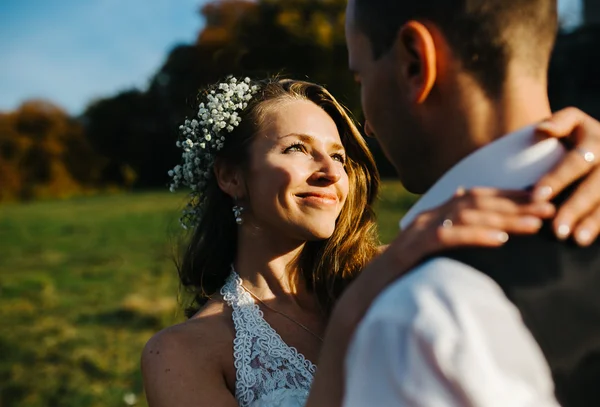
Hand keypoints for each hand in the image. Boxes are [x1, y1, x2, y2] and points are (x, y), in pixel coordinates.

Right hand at [341, 187, 554, 324]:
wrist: (365, 295)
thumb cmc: (399, 278)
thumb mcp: (428, 254)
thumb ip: (448, 237)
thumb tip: (477, 228)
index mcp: (432, 216)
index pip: (473, 196)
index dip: (506, 194)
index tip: (538, 199)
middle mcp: (425, 217)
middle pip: (474, 201)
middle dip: (514, 204)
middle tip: (546, 209)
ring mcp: (416, 231)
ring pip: (464, 215)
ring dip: (503, 219)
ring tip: (533, 225)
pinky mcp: (411, 249)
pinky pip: (446, 237)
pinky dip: (474, 236)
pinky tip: (498, 240)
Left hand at [532, 107, 599, 245]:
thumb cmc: (580, 134)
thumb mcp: (573, 121)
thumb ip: (560, 122)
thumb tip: (542, 129)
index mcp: (597, 139)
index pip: (576, 162)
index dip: (557, 179)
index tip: (537, 197)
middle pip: (595, 186)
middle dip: (576, 208)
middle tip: (557, 230)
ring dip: (594, 222)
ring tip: (578, 240)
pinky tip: (589, 238)